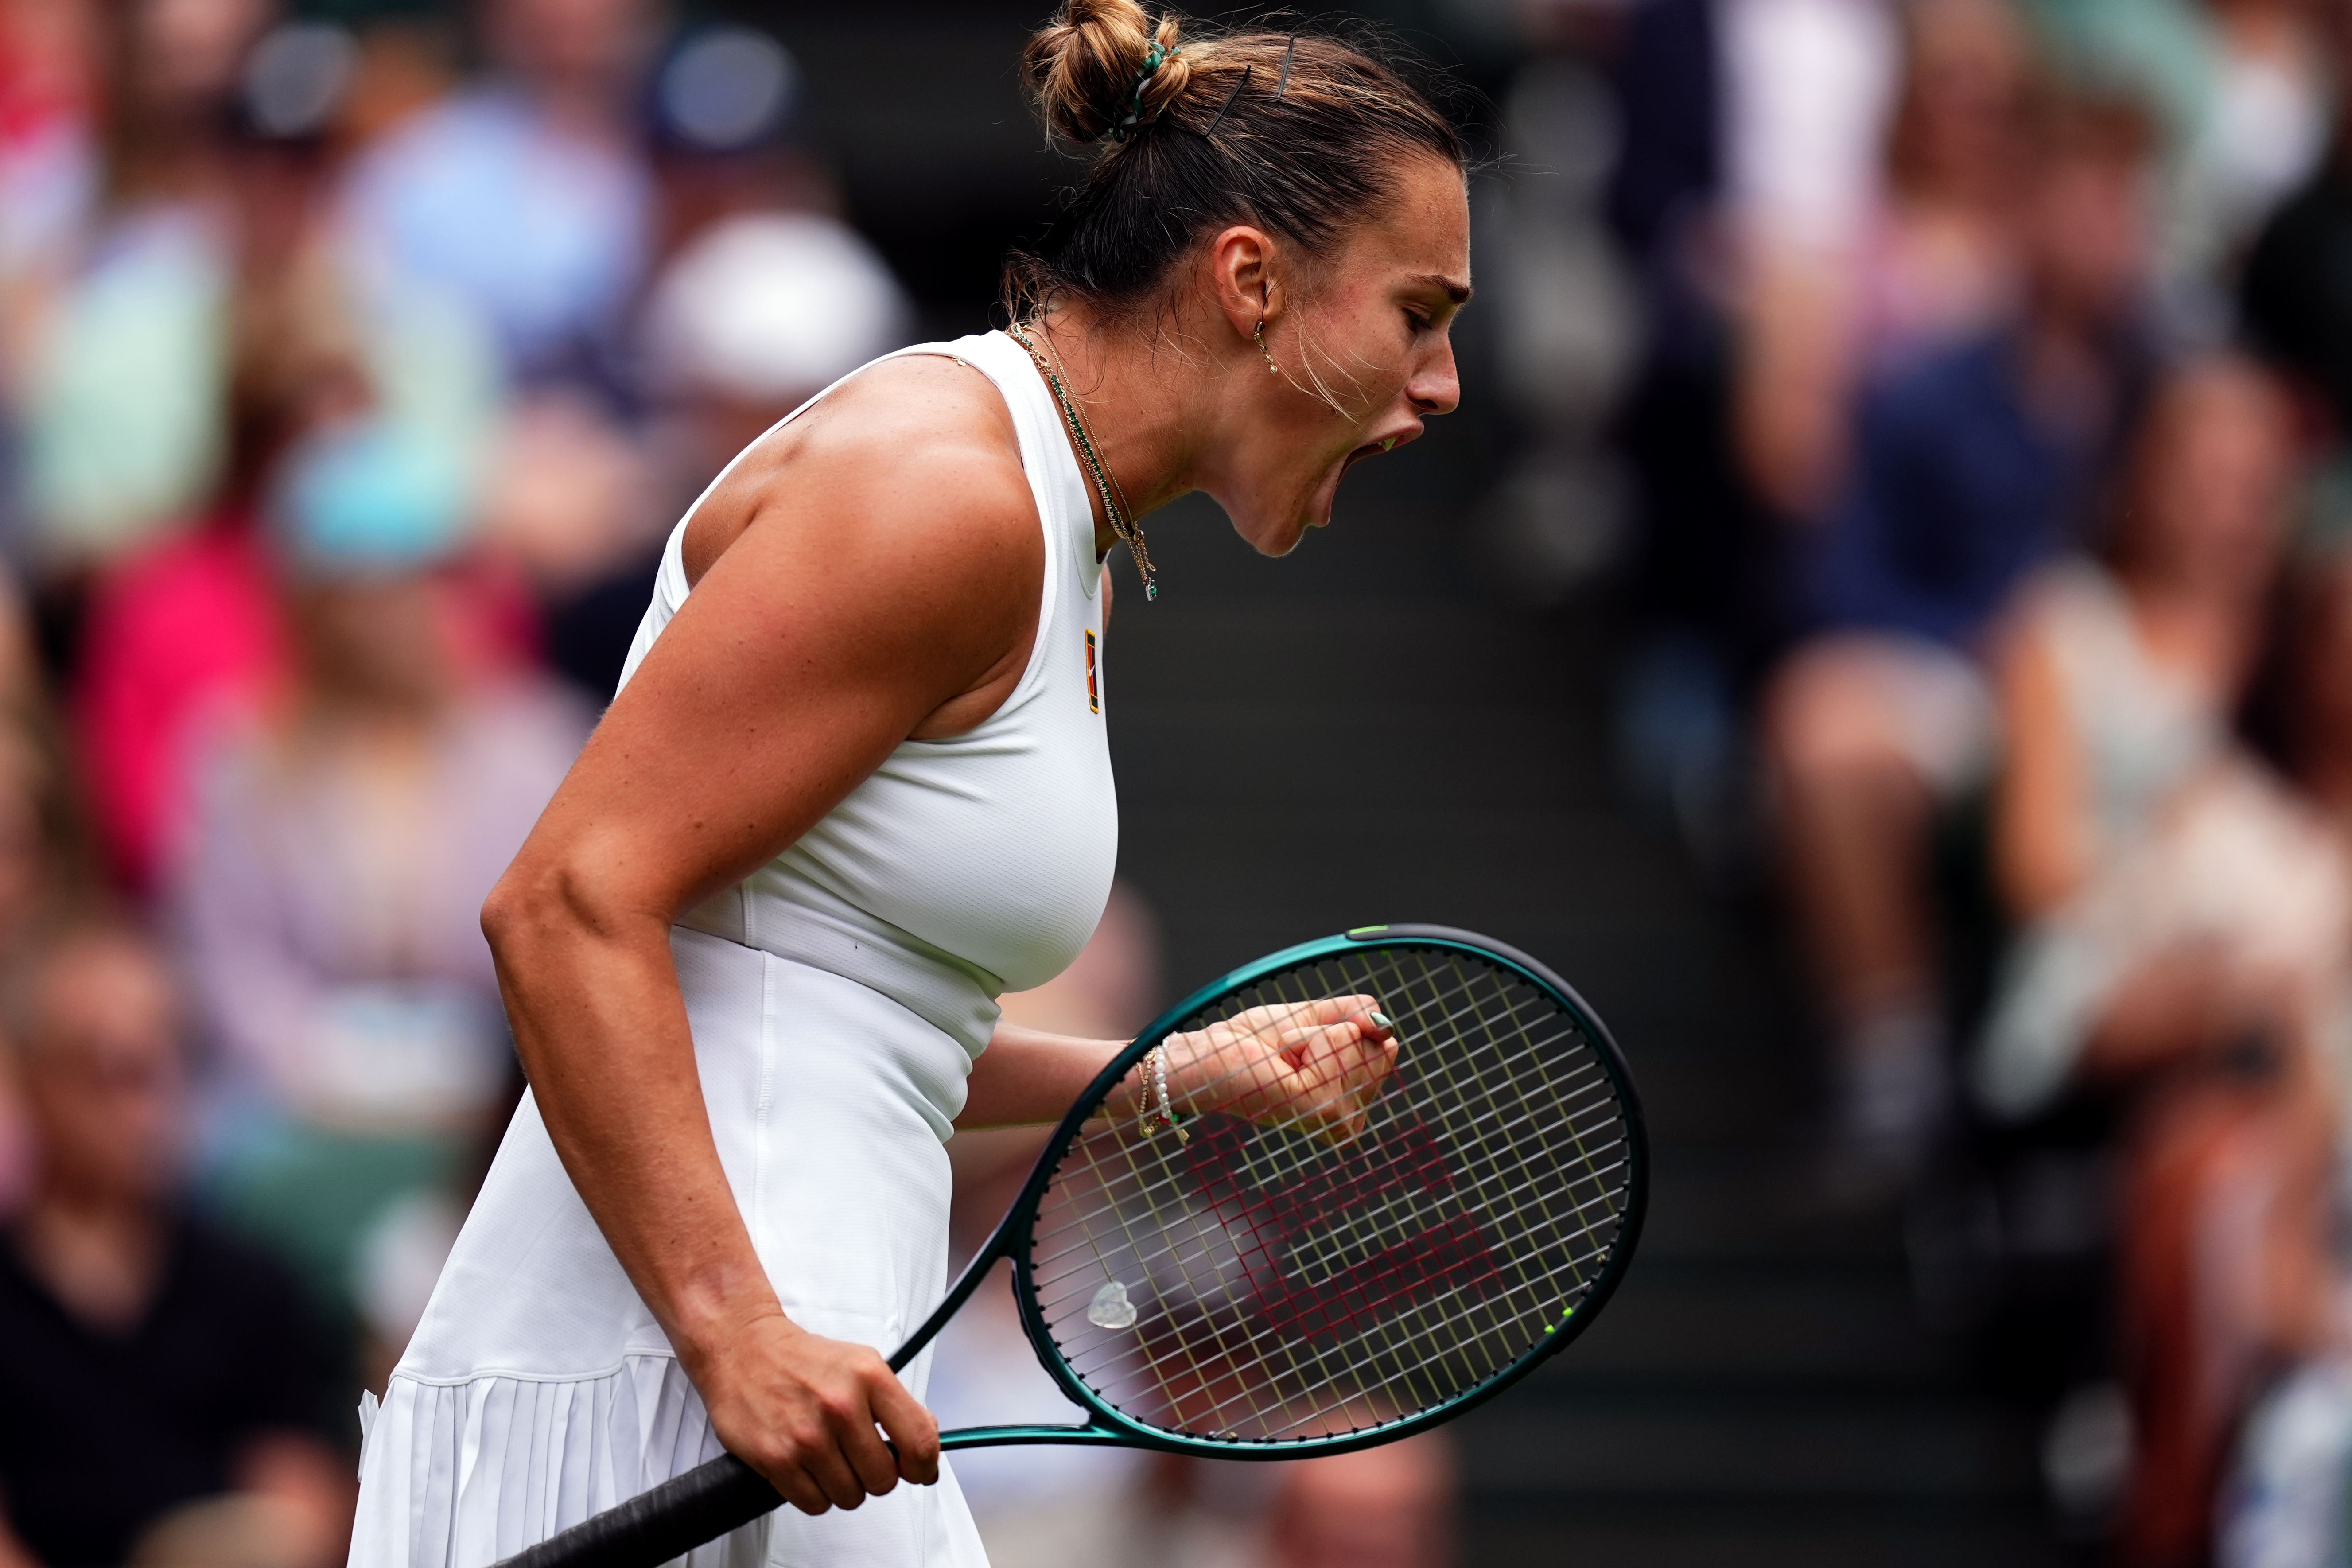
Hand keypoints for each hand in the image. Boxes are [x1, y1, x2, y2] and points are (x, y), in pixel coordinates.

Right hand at [687, 1309, 939, 1514]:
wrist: (744, 1348)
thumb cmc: (803, 1360)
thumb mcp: (863, 1364)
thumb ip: (897, 1405)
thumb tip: (923, 1449)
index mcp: (870, 1378)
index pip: (919, 1441)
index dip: (923, 1466)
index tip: (918, 1471)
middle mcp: (841, 1406)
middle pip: (884, 1479)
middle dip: (876, 1475)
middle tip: (860, 1458)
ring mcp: (808, 1435)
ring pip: (850, 1496)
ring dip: (844, 1486)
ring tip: (830, 1458)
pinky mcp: (777, 1458)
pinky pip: (815, 1503)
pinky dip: (815, 1494)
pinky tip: (808, 1468)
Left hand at [1164, 996, 1398, 1144]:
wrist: (1211, 1057)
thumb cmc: (1255, 1044)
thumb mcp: (1316, 1020)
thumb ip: (1358, 1016)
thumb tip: (1384, 1025)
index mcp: (1352, 1108)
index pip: (1387, 1047)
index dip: (1343, 1032)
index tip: (1305, 1052)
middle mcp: (1349, 1122)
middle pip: (1378, 1045)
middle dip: (1330, 1034)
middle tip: (1290, 1055)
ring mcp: (1338, 1118)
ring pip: (1358, 1040)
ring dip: (1313, 1036)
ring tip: (1283, 1060)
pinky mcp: (1322, 1107)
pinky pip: (1339, 1040)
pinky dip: (1305, 1038)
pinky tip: (1282, 1063)